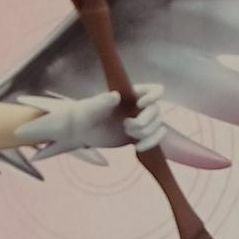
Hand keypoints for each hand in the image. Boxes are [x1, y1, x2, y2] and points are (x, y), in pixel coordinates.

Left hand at [14, 85, 165, 159]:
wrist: (81, 131)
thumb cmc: (84, 114)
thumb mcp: (90, 108)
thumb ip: (101, 101)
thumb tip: (115, 96)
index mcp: (131, 94)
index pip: (154, 90)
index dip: (154, 95)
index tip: (141, 104)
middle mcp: (139, 106)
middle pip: (156, 111)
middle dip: (145, 122)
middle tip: (126, 126)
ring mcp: (141, 121)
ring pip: (157, 126)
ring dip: (146, 134)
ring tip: (127, 134)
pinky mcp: (139, 135)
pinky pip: (155, 138)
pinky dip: (151, 143)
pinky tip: (137, 148)